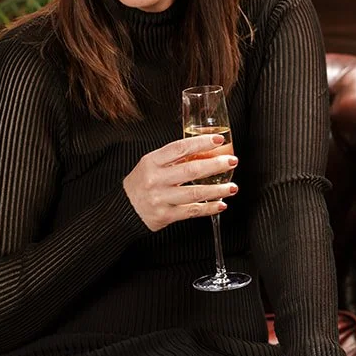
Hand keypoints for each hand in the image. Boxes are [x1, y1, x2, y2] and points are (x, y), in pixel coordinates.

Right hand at [123, 132, 238, 232]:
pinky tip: (221, 204)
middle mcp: (155, 179)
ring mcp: (160, 198)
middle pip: (191, 170)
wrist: (123, 209)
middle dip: (216, 165)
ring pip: (195, 192)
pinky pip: (192, 211)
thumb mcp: (150, 164)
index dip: (201, 143)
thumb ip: (172, 158)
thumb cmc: (140, 184)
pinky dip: (209, 208)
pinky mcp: (165, 215)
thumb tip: (203, 150)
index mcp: (151, 162)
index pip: (180, 148)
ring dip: (218, 189)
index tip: (218, 140)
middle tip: (231, 161)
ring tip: (232, 186)